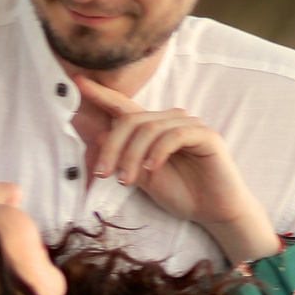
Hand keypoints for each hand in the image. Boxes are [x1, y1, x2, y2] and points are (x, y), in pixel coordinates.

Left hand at [75, 77, 279, 261]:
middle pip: (131, 120)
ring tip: (126, 180)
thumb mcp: (143, 178)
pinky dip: (157, 151)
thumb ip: (124, 156)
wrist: (216, 212)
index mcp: (154, 129)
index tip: (78, 82)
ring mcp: (190, 126)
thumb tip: (98, 134)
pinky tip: (151, 168)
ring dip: (132, 155)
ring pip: (150, 128)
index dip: (102, 94)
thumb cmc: (183, 194)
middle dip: (113, 146)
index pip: (125, 107)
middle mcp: (171, 121)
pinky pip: (174, 135)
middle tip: (102, 173)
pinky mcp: (205, 136)